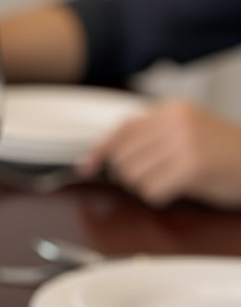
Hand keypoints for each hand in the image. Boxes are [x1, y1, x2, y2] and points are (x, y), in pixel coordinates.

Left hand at [77, 98, 240, 207]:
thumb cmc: (220, 153)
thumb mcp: (182, 133)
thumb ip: (145, 138)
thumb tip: (97, 158)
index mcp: (171, 110)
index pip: (122, 130)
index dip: (99, 151)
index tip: (86, 166)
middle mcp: (176, 121)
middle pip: (122, 159)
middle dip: (134, 174)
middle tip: (160, 174)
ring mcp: (184, 142)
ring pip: (134, 177)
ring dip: (149, 186)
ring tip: (174, 178)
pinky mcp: (190, 166)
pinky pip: (151, 191)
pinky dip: (161, 196)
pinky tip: (180, 188)